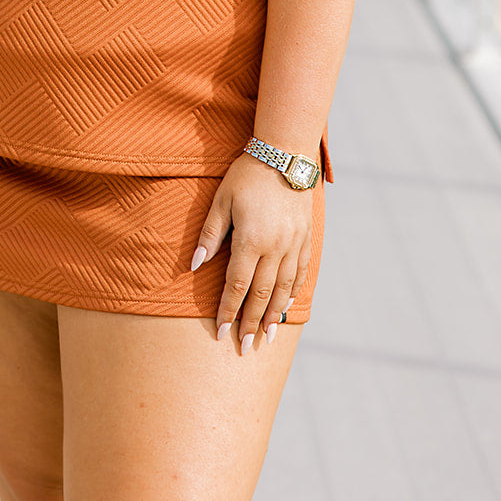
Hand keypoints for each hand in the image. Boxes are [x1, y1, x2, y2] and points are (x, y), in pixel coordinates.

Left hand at [191, 152, 311, 352]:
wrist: (284, 154)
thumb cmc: (246, 176)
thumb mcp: (221, 200)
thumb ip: (210, 235)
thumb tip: (194, 266)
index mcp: (251, 240)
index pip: (237, 286)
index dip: (228, 311)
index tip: (221, 332)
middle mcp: (276, 248)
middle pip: (262, 295)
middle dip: (251, 323)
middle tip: (244, 346)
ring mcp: (294, 244)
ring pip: (283, 289)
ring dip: (273, 315)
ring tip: (266, 337)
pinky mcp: (306, 238)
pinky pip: (301, 272)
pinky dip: (292, 292)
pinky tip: (286, 306)